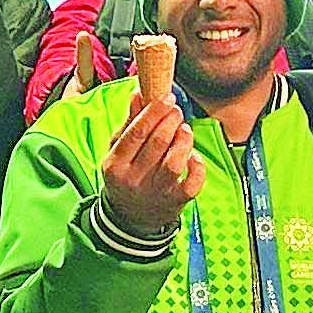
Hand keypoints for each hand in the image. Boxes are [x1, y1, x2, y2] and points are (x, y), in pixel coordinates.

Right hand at [99, 95, 203, 237]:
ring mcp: (155, 192)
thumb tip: (138, 93)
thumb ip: (129, 123)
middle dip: (171, 121)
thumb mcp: (119, 151)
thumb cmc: (126, 176)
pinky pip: (191, 183)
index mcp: (115, 164)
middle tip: (177, 112)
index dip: (154, 112)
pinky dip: (197, 166)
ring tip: (185, 131)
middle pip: (157, 143)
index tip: (168, 98)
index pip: (136, 132)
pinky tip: (194, 157)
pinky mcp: (174, 203)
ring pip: (174, 162)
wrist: (129, 219)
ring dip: (184, 140)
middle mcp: (133, 179)